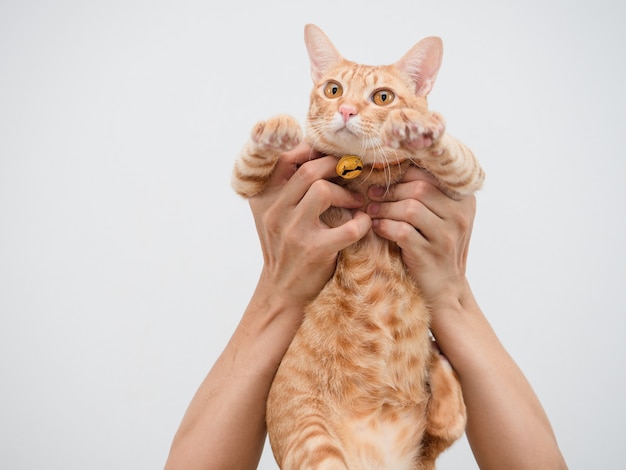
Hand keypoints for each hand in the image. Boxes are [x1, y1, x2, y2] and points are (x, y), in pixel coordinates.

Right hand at [249, 142, 371, 309]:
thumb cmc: (285, 247)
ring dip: (347, 194)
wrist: (282, 290)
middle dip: (336, 166)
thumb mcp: (274, 214)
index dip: (313, 150)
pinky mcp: (314, 250)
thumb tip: (317, 151)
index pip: (286, 159)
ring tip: (357, 201)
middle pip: (308, 171)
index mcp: (264, 198)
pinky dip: (362, 222)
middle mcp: (275, 212)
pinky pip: (348, 226)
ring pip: (323, 191)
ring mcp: (293, 231)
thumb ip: (287, 187)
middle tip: (352, 171)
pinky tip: (363, 223)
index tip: (332, 154)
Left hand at [365, 167, 475, 303]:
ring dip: (385, 209)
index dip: (402, 174)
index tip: (384, 180)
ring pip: (410, 208)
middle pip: (419, 189)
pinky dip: (385, 226)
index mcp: (464, 199)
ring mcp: (447, 236)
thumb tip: (392, 166)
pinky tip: (377, 227)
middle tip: (372, 195)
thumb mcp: (441, 217)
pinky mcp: (430, 254)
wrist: (445, 288)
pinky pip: (401, 231)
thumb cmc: (436, 246)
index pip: (430, 174)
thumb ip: (427, 193)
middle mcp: (460, 215)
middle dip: (390, 191)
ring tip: (372, 212)